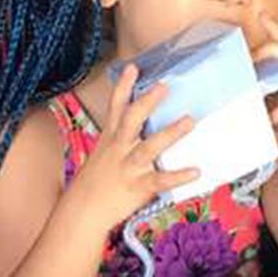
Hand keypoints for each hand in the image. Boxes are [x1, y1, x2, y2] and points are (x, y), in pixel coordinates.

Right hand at [57, 66, 198, 230]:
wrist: (82, 211)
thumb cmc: (97, 179)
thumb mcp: (105, 152)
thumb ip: (122, 136)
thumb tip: (143, 121)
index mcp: (111, 138)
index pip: (116, 107)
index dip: (123, 86)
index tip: (133, 67)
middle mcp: (119, 149)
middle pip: (131, 121)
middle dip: (146, 102)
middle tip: (164, 86)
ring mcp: (128, 167)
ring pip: (148, 147)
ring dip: (170, 133)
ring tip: (189, 120)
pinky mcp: (138, 186)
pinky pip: (160, 180)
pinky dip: (178, 176)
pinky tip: (195, 171)